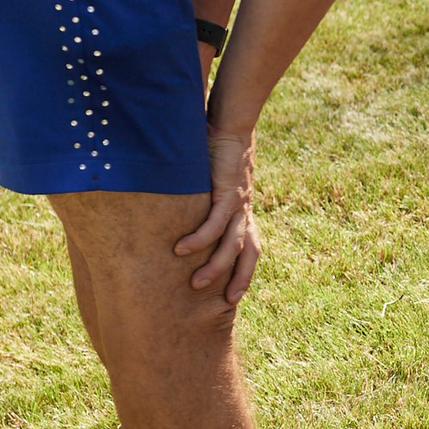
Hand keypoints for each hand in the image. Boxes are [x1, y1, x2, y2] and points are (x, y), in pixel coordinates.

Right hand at [176, 125, 260, 303]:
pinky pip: (214, 222)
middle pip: (247, 253)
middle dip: (239, 279)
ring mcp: (239, 203)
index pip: (249, 247)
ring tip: (195, 284)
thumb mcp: (209, 182)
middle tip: (226, 303)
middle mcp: (244, 210)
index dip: (244, 271)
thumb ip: (200, 199)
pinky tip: (182, 251)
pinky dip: (200, 239)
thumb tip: (179, 211)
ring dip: (214, 266)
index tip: (233, 295)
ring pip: (231, 243)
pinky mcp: (228, 192)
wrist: (231, 124)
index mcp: (243, 210)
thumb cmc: (218, 150)